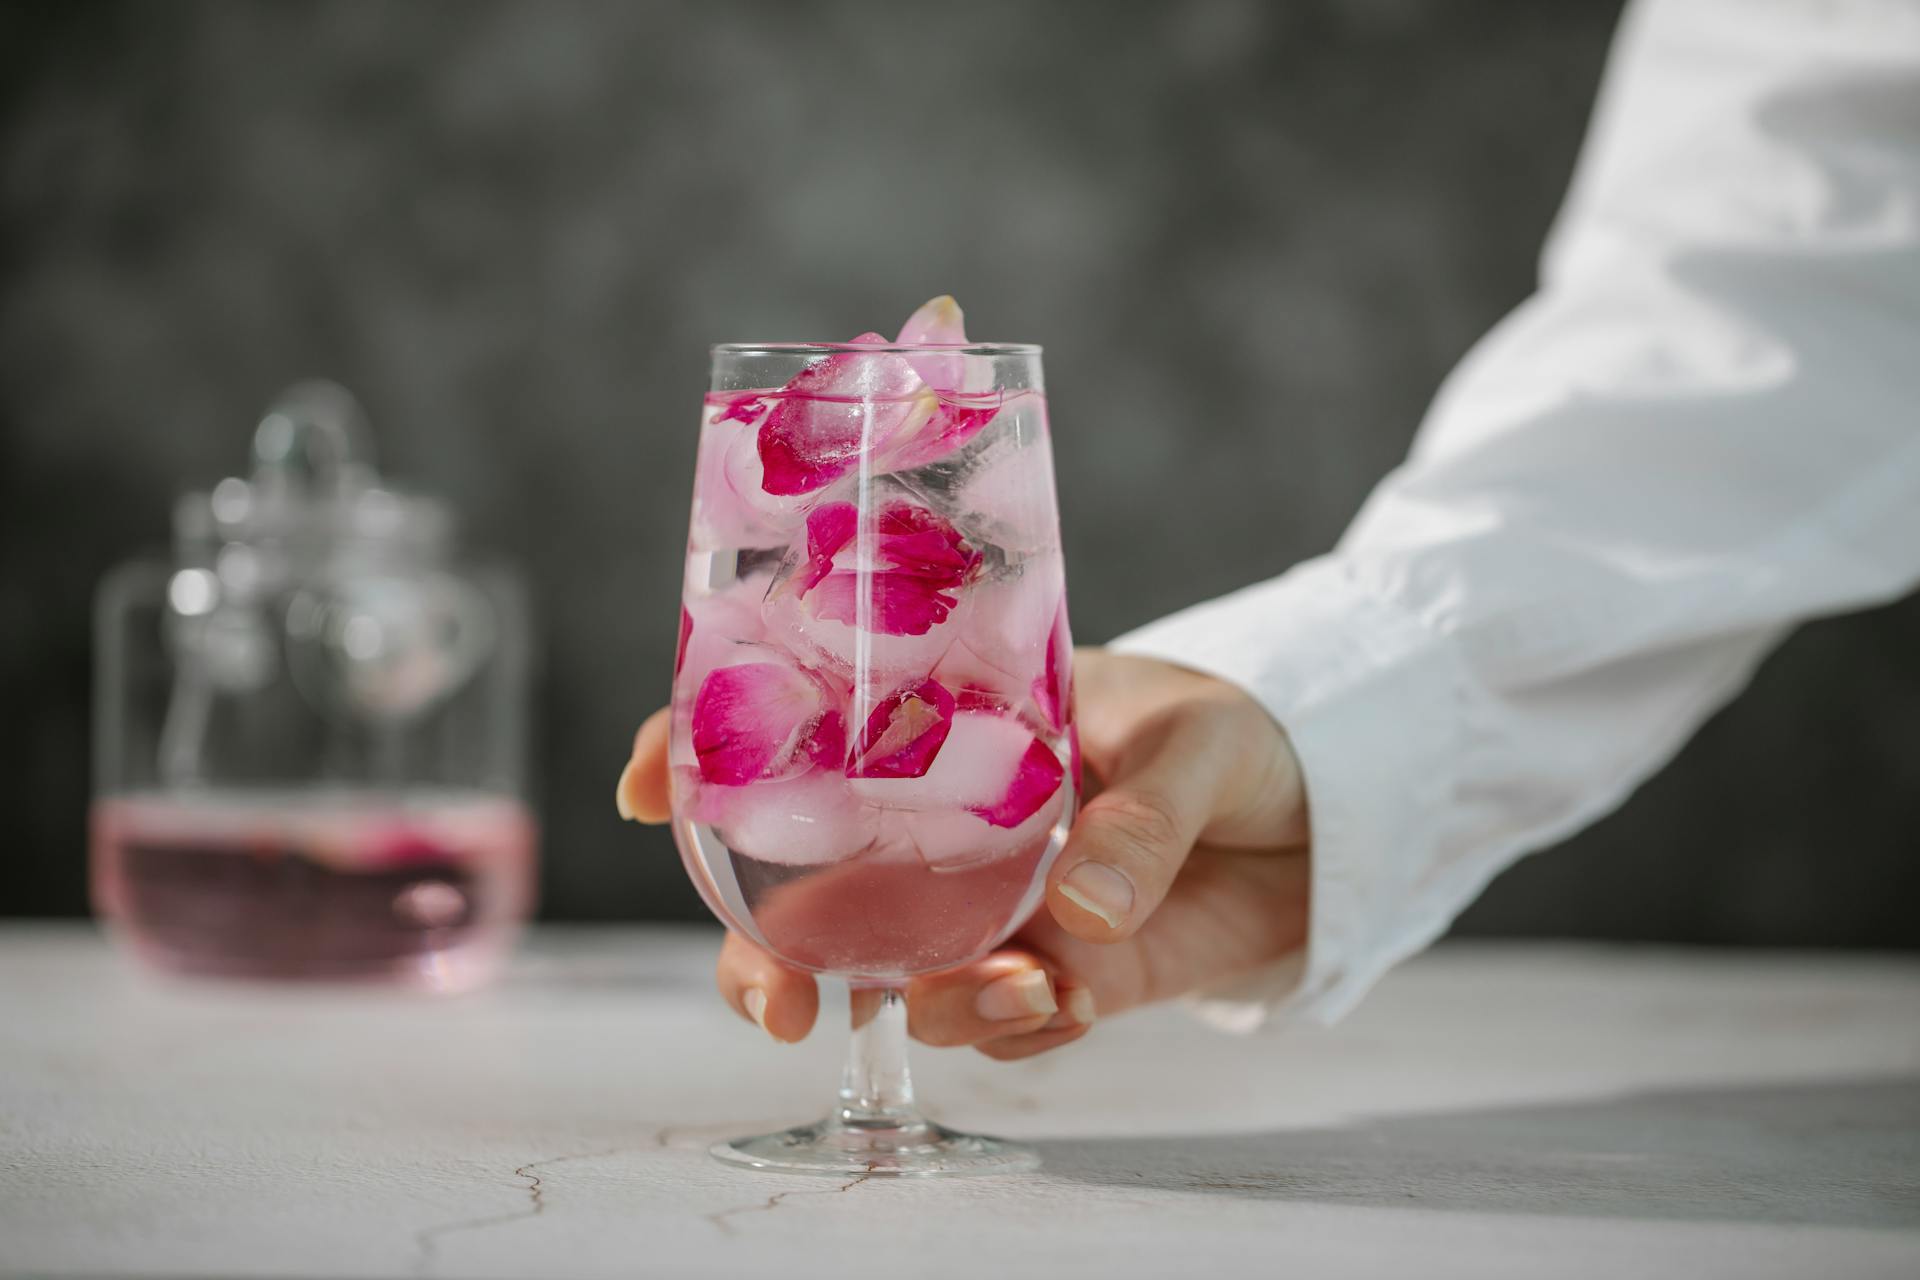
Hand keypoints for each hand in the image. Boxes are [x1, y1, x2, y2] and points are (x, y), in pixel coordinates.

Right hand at [617, 649, 1309, 1058]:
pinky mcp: (1065, 969)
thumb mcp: (1199, 740)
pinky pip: (1002, 1016)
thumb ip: (1142, 818)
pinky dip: (1009, 1027)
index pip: (807, 723)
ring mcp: (1002, 901)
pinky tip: (1052, 1003)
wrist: (1336, 810)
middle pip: (814, 883)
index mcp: (955, 721)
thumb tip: (1079, 911)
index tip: (648, 787)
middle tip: (781, 1001)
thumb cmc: (1250, 728)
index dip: (707, 748)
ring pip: (895, 969)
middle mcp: (953, 820)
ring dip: (909, 1001)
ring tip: (995, 992)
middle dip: (768, 948)